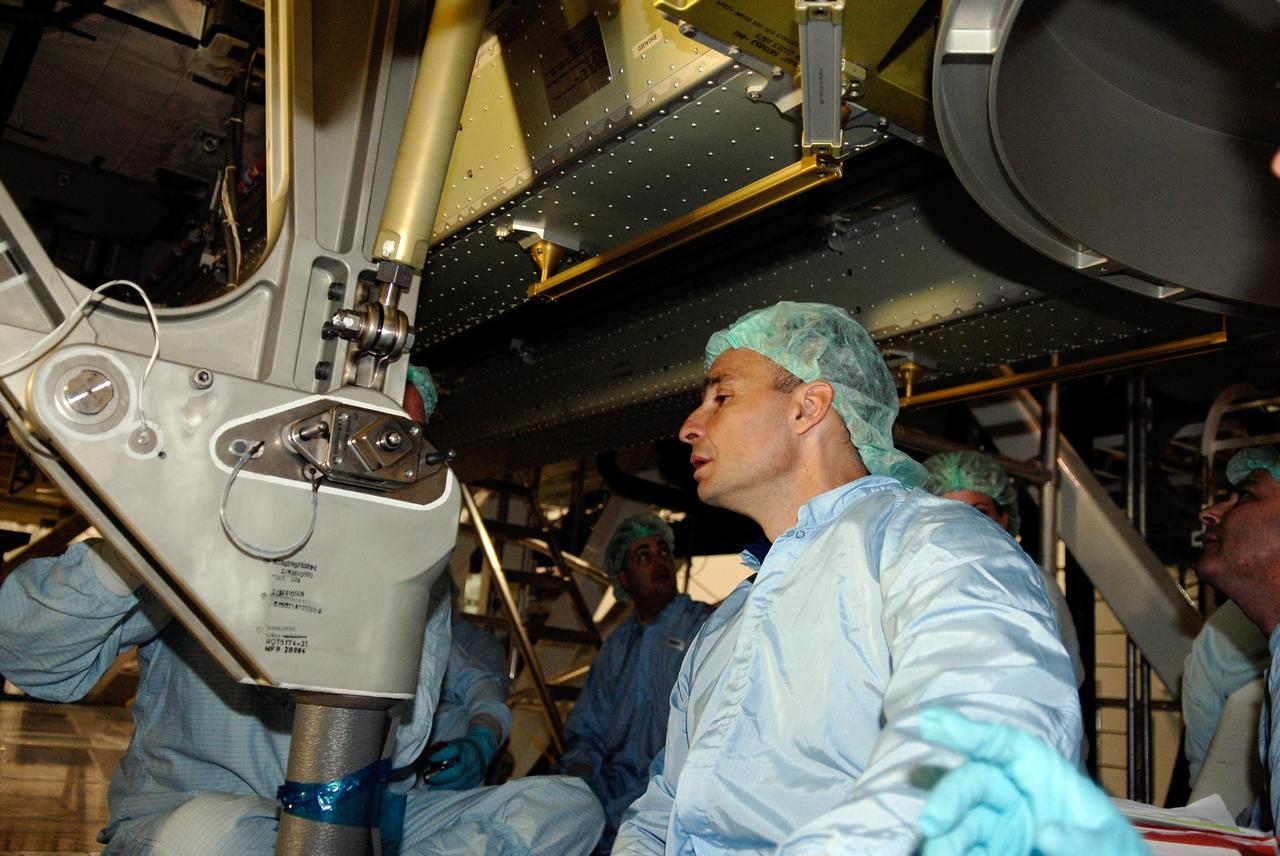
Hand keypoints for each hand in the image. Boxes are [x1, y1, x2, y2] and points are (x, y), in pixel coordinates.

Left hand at [422, 724, 497, 790]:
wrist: (484, 749)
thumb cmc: (463, 747)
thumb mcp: (454, 744)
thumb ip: (441, 750)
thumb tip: (426, 759)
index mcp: (465, 748)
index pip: (454, 750)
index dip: (442, 755)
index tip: (431, 759)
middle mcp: (472, 760)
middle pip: (457, 772)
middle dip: (440, 778)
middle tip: (428, 780)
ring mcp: (475, 772)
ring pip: (459, 783)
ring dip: (443, 787)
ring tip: (431, 788)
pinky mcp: (475, 781)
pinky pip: (462, 789)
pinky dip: (450, 792)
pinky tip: (440, 792)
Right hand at [917, 708, 1148, 855]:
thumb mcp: (1113, 849)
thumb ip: (1085, 842)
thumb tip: (1046, 833)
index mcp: (1050, 781)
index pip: (1006, 747)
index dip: (969, 733)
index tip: (931, 721)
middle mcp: (1019, 801)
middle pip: (975, 783)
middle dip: (949, 798)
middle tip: (931, 824)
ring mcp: (1004, 831)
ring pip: (963, 822)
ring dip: (946, 837)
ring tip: (938, 853)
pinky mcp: (994, 853)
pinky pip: (965, 849)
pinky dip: (953, 852)